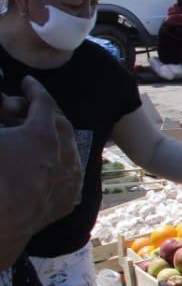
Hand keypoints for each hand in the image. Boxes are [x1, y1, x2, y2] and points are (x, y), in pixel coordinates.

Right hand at [0, 78, 80, 264]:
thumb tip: (1, 100)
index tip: (29, 82)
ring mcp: (67, 182)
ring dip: (58, 138)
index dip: (35, 90)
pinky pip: (70, 176)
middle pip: (62, 125)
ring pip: (70, 151)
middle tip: (36, 106)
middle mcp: (62, 156)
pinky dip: (62, 164)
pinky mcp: (65, 203)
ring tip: (47, 132)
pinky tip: (53, 163)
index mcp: (41, 136)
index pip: (43, 103)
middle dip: (49, 112)